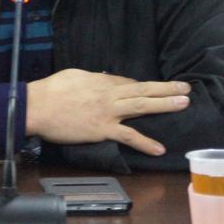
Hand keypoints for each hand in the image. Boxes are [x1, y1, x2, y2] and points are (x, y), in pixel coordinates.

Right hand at [26, 69, 190, 155]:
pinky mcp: (103, 129)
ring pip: (142, 106)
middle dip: (166, 88)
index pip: (129, 82)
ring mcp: (108, 112)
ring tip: (184, 103)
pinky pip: (128, 136)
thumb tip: (103, 79)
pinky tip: (159, 148)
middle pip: (143, 89)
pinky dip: (144, 142)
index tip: (151, 89)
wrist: (38, 106)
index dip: (142, 87)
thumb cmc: (51, 90)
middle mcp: (109, 95)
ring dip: (164, 104)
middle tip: (186, 88)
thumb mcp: (74, 75)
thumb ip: (93, 79)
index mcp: (102, 81)